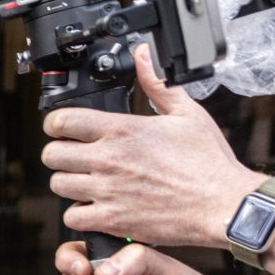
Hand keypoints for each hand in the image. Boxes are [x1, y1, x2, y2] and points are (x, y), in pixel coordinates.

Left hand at [41, 44, 262, 248]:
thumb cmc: (208, 162)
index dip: (57, 123)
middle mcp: (109, 159)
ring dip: (70, 182)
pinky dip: (80, 213)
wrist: (223, 204)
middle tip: (76, 156)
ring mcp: (108, 191)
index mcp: (122, 130)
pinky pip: (72, 217)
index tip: (63, 128)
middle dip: (61, 153)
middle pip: (52, 155)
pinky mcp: (112, 220)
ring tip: (88, 181)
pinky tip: (96, 206)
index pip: (61, 121)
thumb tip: (143, 55)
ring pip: (58, 184)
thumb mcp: (186, 113)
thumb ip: (157, 84)